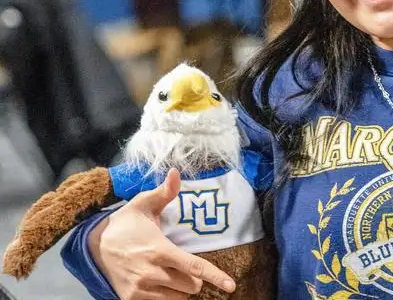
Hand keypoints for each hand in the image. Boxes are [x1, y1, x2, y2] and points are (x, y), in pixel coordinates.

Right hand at [88, 169, 235, 299]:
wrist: (94, 246)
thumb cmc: (126, 223)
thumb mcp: (144, 204)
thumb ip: (164, 192)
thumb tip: (176, 172)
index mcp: (159, 250)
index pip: (194, 267)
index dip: (215, 277)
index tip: (230, 285)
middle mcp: (151, 272)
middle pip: (192, 286)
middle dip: (194, 277)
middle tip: (182, 264)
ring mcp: (141, 289)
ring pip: (179, 297)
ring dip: (181, 288)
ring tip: (169, 272)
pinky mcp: (131, 299)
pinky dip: (166, 296)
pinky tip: (158, 282)